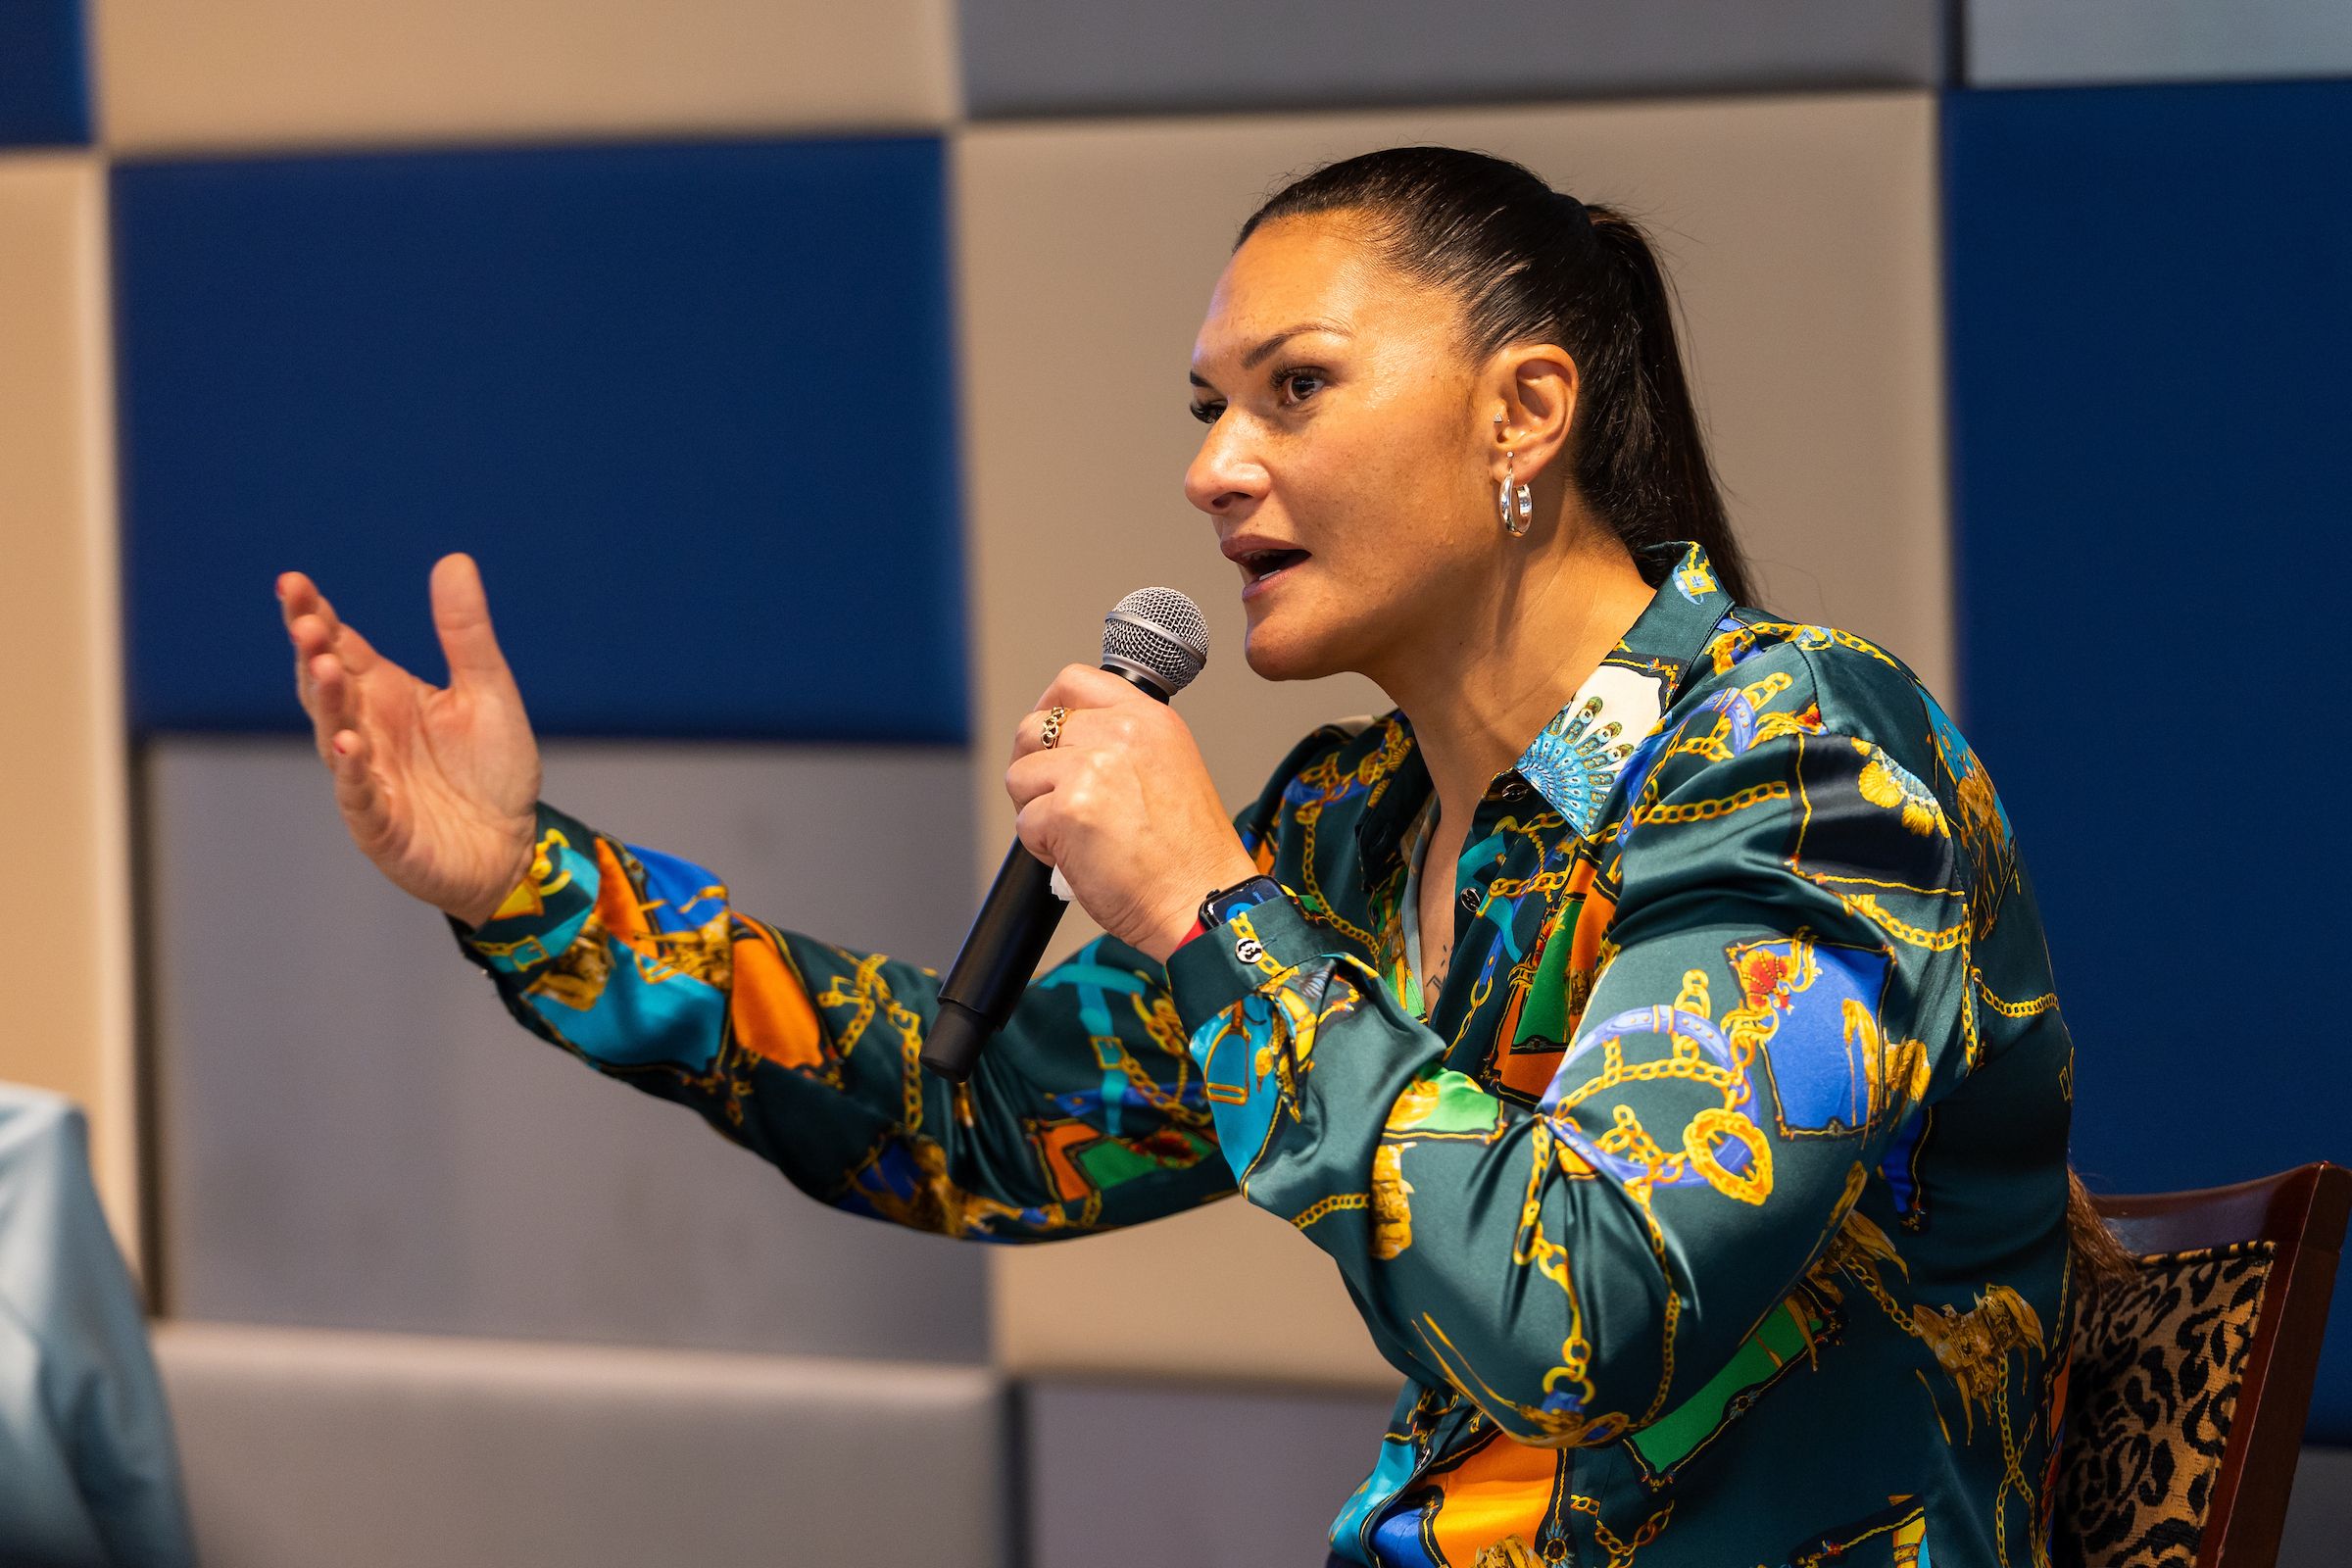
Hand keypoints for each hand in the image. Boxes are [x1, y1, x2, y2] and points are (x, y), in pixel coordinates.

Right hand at [278, 554, 541, 928]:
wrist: (514, 846)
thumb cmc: (494, 770)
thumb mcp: (488, 691)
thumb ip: (466, 634)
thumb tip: (454, 559)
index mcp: (386, 694)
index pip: (340, 647)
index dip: (314, 616)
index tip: (294, 583)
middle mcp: (366, 730)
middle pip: (326, 686)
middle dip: (312, 654)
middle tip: (305, 622)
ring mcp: (368, 777)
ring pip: (336, 736)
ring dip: (329, 704)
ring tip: (324, 668)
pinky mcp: (381, 824)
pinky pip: (360, 795)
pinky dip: (354, 772)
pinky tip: (352, 746)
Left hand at [1006, 665, 1257, 962]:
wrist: (1203, 900)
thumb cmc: (1189, 855)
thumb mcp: (1170, 768)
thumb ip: (1123, 743)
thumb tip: (1067, 739)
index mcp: (1149, 718)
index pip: (1074, 680)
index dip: (1049, 708)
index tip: (1047, 738)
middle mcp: (1122, 732)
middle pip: (1034, 728)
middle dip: (1035, 769)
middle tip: (1059, 803)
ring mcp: (1092, 767)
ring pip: (1020, 775)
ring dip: (1037, 809)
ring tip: (1078, 836)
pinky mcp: (1069, 809)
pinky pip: (1025, 822)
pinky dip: (1042, 848)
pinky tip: (1080, 859)